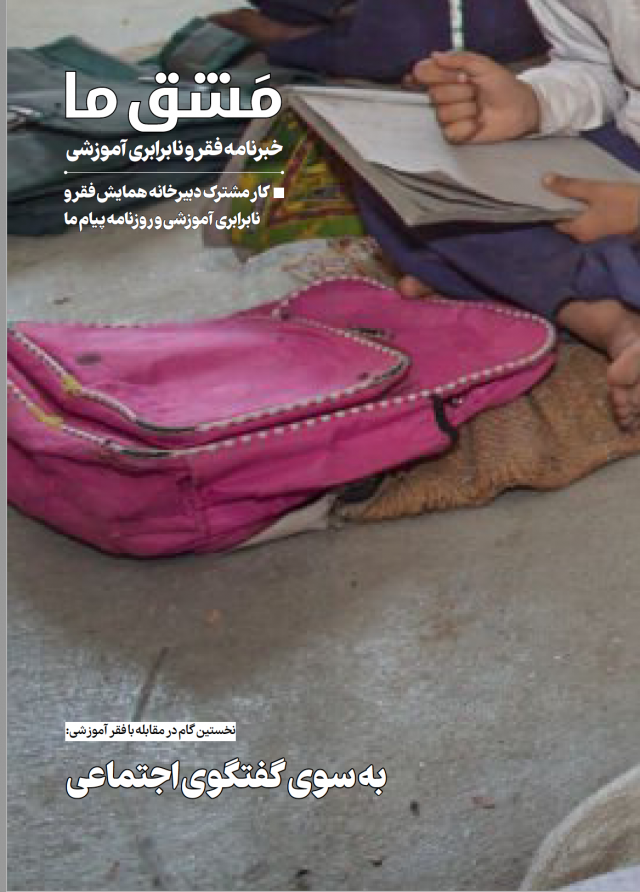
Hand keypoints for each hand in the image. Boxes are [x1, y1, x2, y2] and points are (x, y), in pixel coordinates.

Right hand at [412, 51, 540, 143]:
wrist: (518, 108)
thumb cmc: (502, 85)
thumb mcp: (483, 65)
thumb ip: (459, 59)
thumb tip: (434, 56)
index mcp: (447, 75)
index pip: (423, 73)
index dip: (429, 75)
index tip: (448, 75)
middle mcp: (444, 95)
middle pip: (434, 94)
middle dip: (460, 91)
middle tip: (475, 90)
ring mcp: (448, 116)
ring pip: (443, 113)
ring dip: (467, 109)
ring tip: (479, 107)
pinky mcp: (454, 134)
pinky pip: (450, 131)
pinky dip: (468, 127)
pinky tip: (478, 122)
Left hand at [544, 175, 639, 242]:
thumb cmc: (622, 201)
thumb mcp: (595, 190)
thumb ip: (569, 186)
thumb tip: (544, 180)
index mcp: (577, 230)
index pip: (554, 220)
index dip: (550, 206)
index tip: (545, 192)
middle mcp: (582, 236)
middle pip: (565, 220)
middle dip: (561, 204)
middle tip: (558, 186)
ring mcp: (594, 234)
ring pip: (577, 218)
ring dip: (573, 205)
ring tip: (570, 188)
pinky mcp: (603, 228)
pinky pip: (587, 218)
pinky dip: (584, 208)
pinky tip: (585, 195)